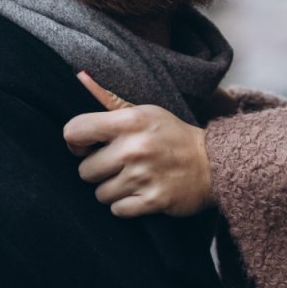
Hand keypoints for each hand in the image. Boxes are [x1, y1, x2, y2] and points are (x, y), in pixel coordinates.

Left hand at [63, 72, 213, 217]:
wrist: (212, 163)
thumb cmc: (172, 135)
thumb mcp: (144, 111)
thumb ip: (108, 98)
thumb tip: (79, 76)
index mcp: (130, 121)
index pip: (74, 131)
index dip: (76, 142)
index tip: (89, 146)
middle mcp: (134, 148)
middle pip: (84, 170)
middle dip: (98, 170)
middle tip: (119, 164)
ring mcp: (143, 176)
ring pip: (100, 194)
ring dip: (113, 190)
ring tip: (132, 179)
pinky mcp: (152, 201)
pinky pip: (117, 211)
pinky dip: (126, 206)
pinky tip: (141, 192)